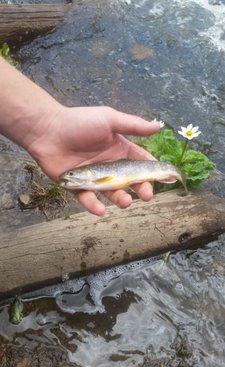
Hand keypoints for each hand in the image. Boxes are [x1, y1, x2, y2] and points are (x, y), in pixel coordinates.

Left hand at [28, 105, 160, 214]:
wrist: (47, 130)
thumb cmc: (79, 122)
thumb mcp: (110, 120)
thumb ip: (133, 125)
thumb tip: (159, 126)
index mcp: (119, 150)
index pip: (140, 162)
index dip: (152, 171)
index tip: (164, 179)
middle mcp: (108, 165)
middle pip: (129, 181)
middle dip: (141, 189)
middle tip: (147, 195)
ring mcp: (93, 177)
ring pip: (111, 193)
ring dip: (120, 199)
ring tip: (126, 202)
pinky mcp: (77, 186)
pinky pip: (88, 199)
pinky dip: (94, 205)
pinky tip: (100, 209)